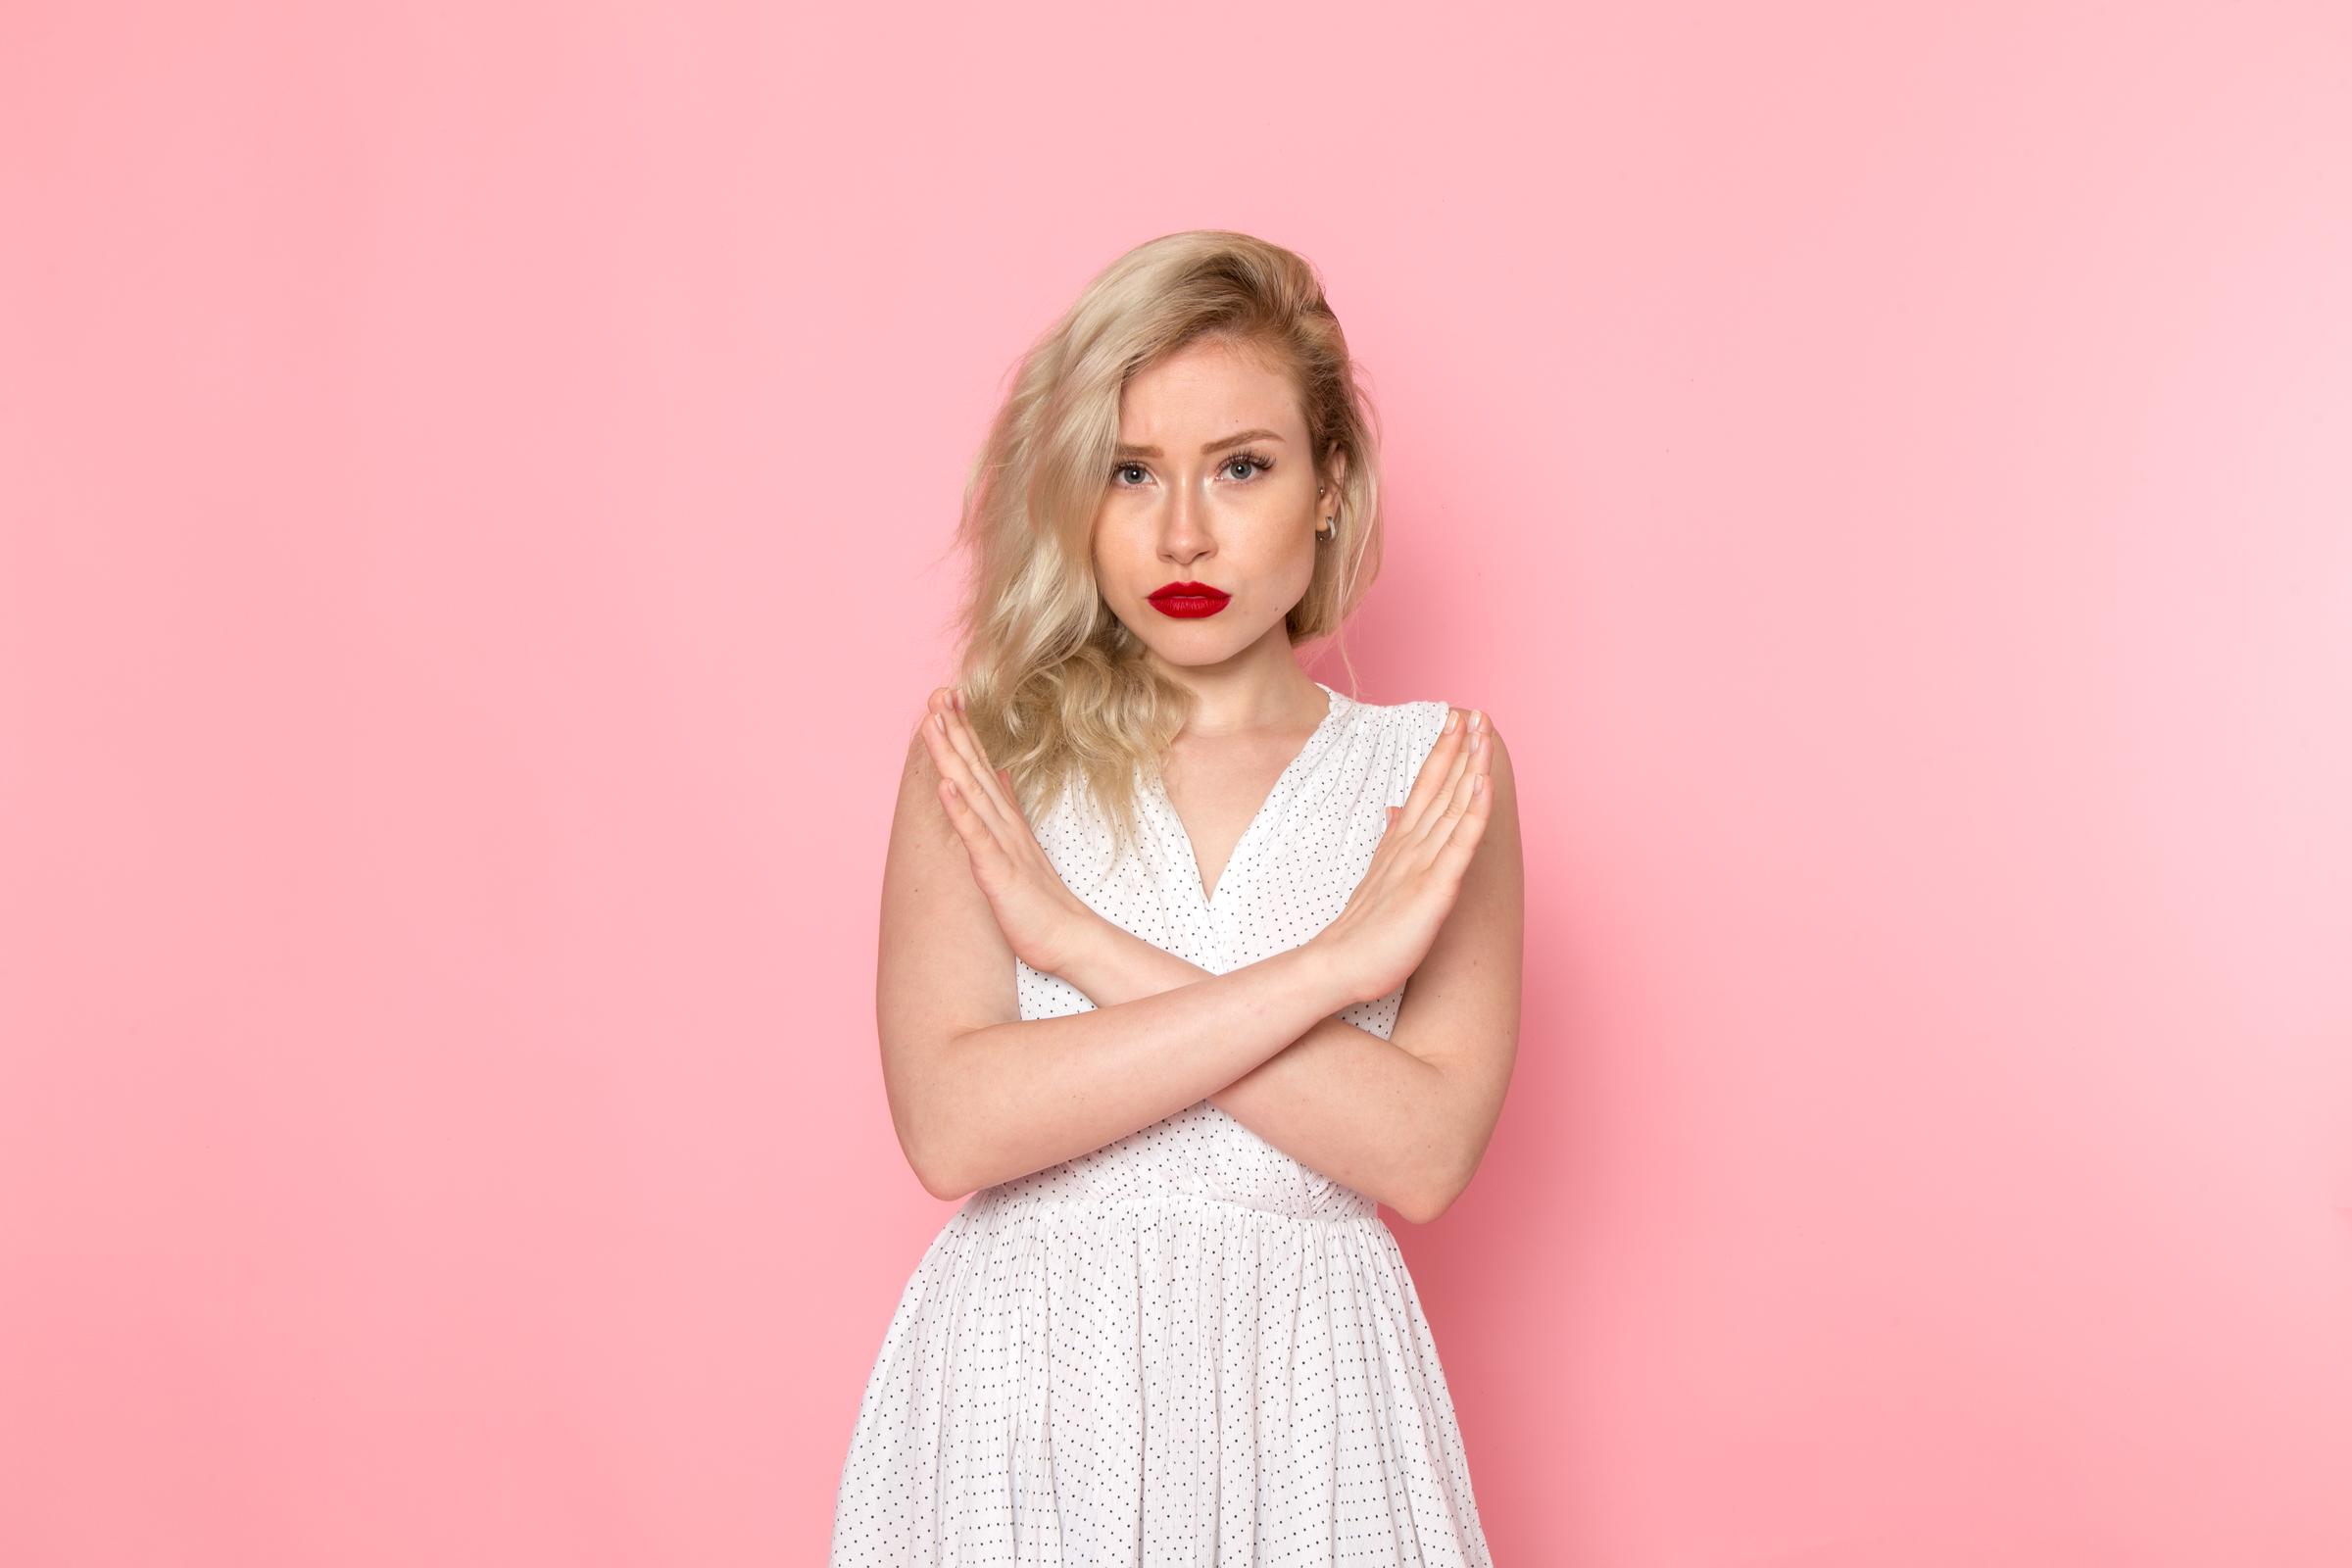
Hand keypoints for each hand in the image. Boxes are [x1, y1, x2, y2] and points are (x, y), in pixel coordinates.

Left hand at [917, 684, 1101, 976]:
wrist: (1068, 938)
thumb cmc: (1041, 900)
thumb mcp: (1021, 845)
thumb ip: (1009, 806)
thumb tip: (1000, 773)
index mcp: (1005, 819)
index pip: (981, 766)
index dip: (964, 732)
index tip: (948, 698)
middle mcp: (1004, 823)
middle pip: (974, 768)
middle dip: (954, 730)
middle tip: (938, 692)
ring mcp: (1002, 844)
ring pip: (972, 792)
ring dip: (952, 756)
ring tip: (934, 723)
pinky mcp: (999, 869)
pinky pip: (976, 836)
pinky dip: (960, 809)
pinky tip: (946, 785)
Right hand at [1308, 706, 1496, 1005]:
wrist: (1340, 966)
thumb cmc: (1362, 929)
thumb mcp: (1378, 875)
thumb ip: (1391, 839)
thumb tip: (1395, 809)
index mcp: (1401, 842)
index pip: (1424, 786)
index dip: (1442, 751)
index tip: (1456, 719)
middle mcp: (1411, 844)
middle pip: (1440, 786)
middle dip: (1460, 748)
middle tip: (1476, 712)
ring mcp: (1422, 863)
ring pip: (1452, 806)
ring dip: (1470, 767)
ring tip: (1483, 733)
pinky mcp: (1434, 888)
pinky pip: (1460, 845)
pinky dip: (1473, 813)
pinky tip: (1484, 786)